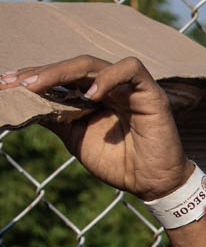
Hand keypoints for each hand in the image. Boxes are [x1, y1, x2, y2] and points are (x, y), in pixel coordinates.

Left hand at [0, 54, 195, 199]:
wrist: (150, 182)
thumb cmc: (117, 162)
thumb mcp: (76, 137)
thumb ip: (56, 117)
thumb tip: (24, 104)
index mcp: (93, 95)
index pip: (61, 77)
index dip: (34, 77)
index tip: (4, 84)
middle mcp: (110, 86)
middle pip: (72, 67)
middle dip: (41, 73)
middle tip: (14, 83)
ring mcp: (130, 87)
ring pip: (94, 64)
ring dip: (62, 71)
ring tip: (37, 85)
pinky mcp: (150, 92)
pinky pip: (131, 69)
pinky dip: (109, 77)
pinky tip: (90, 95)